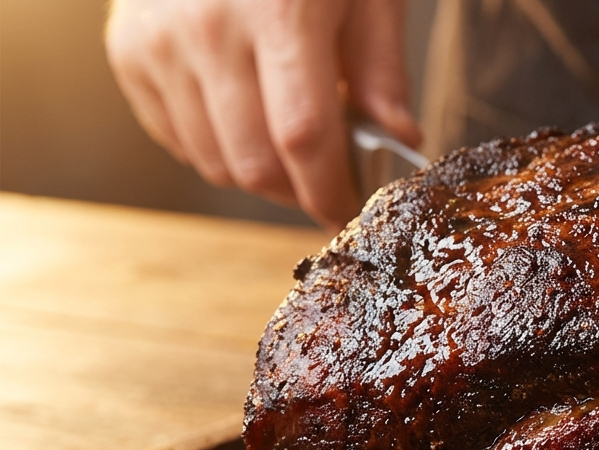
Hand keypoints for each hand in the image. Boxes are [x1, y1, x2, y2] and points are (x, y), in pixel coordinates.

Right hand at [106, 0, 420, 230]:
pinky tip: (244, 118)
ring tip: (288, 146)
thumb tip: (400, 140)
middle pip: (254, 164)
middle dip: (297, 193)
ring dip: (258, 175)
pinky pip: (176, 138)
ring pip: (213, 162)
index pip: (304, 137)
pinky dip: (216, 148)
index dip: (329, 190)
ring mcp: (160, 43)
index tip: (349, 211)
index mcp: (280, 14)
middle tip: (325, 181)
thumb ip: (382, 68)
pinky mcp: (128, 51)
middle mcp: (209, 30)